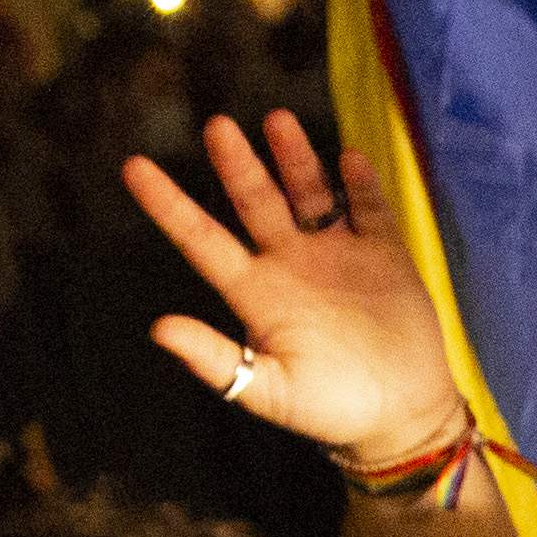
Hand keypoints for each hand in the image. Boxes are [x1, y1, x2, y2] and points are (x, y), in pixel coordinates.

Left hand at [125, 112, 464, 470]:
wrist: (402, 414)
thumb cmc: (332, 409)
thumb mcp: (270, 393)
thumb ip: (218, 362)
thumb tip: (158, 330)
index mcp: (256, 293)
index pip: (202, 240)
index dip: (168, 205)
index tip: (133, 167)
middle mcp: (290, 262)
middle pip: (257, 202)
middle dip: (238, 164)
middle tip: (217, 127)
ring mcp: (337, 252)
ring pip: (310, 192)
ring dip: (294, 158)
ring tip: (277, 122)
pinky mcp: (384, 252)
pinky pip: (369, 208)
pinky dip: (360, 184)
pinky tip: (349, 160)